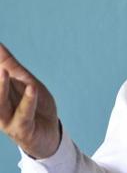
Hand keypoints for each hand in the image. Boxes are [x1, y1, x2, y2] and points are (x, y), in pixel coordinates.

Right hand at [0, 43, 59, 158]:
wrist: (48, 135)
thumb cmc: (34, 106)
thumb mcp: (24, 82)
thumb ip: (10, 66)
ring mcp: (8, 120)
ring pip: (1, 104)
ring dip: (1, 87)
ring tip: (2, 71)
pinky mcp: (22, 129)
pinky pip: (24, 114)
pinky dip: (27, 101)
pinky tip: (31, 88)